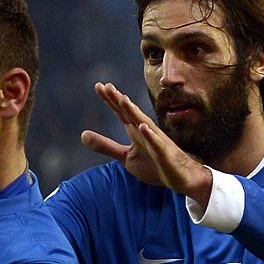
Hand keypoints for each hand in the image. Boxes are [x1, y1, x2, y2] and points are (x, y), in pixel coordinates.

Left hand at [80, 81, 213, 206]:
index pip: (121, 112)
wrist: (181, 177)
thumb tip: (82, 135)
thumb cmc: (155, 164)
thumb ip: (106, 145)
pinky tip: (143, 127)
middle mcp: (145, 132)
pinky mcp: (164, 154)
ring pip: (143, 124)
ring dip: (134, 112)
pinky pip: (157, 144)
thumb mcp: (125, 156)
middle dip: (119, 100)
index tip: (98, 86)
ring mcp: (156, 141)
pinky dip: (150, 135)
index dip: (110, 100)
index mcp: (135, 131)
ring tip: (123, 99)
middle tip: (106, 86)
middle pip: (130, 113)